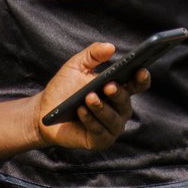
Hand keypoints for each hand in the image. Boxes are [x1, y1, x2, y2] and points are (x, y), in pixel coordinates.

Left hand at [33, 41, 147, 150]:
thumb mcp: (77, 65)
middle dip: (118, 94)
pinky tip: (81, 111)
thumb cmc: (64, 88)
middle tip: (108, 86)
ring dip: (101, 108)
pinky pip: (100, 131)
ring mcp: (111, 126)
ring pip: (113, 118)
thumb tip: (110, 46)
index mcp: (119, 89)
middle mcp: (119, 109)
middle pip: (126, 102)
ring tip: (89, 98)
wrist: (44, 111)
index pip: (138, 84)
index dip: (142, 78)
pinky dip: (90, 121)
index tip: (140, 70)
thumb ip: (93, 54)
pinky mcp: (100, 140)